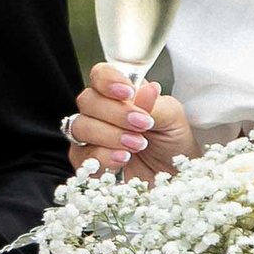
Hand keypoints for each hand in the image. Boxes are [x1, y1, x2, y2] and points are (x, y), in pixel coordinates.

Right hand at [67, 64, 195, 180]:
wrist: (173, 178)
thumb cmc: (172, 143)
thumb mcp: (173, 119)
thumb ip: (155, 105)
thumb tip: (146, 88)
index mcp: (119, 94)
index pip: (100, 75)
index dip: (108, 81)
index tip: (128, 93)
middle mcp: (100, 112)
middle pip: (87, 101)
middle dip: (115, 113)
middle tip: (142, 125)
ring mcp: (90, 138)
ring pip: (80, 127)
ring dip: (109, 135)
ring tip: (137, 145)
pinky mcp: (87, 163)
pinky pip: (81, 156)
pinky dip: (102, 157)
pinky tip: (122, 159)